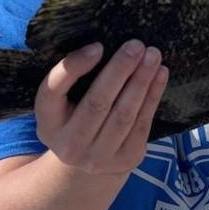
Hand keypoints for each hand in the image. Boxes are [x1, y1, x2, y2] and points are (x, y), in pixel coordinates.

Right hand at [34, 40, 168, 175]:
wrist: (89, 163)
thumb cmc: (76, 116)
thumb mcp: (63, 102)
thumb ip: (73, 78)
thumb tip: (103, 46)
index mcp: (47, 122)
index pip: (53, 90)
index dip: (75, 67)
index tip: (97, 46)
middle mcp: (69, 144)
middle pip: (96, 103)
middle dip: (119, 70)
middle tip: (136, 45)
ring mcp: (98, 157)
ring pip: (124, 114)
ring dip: (141, 81)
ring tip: (153, 56)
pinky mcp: (126, 160)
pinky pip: (142, 124)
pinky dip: (153, 96)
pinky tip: (161, 74)